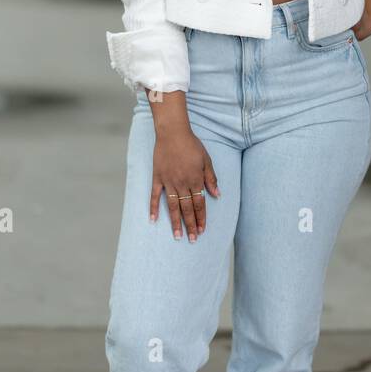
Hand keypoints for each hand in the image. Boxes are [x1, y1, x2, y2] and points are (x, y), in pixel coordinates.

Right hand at [151, 127, 218, 241]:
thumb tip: (217, 195)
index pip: (200, 204)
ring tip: (177, 236)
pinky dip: (153, 208)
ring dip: (175, 222)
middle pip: (187, 208)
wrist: (173, 132)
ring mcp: (169, 182)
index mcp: (195, 180)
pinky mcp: (157, 178)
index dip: (201, 218)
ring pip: (173, 206)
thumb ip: (211, 179)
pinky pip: (154, 196)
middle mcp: (182, 183)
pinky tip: (153, 220)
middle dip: (191, 225)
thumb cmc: (192, 145)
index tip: (202, 230)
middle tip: (192, 240)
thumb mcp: (206, 160)